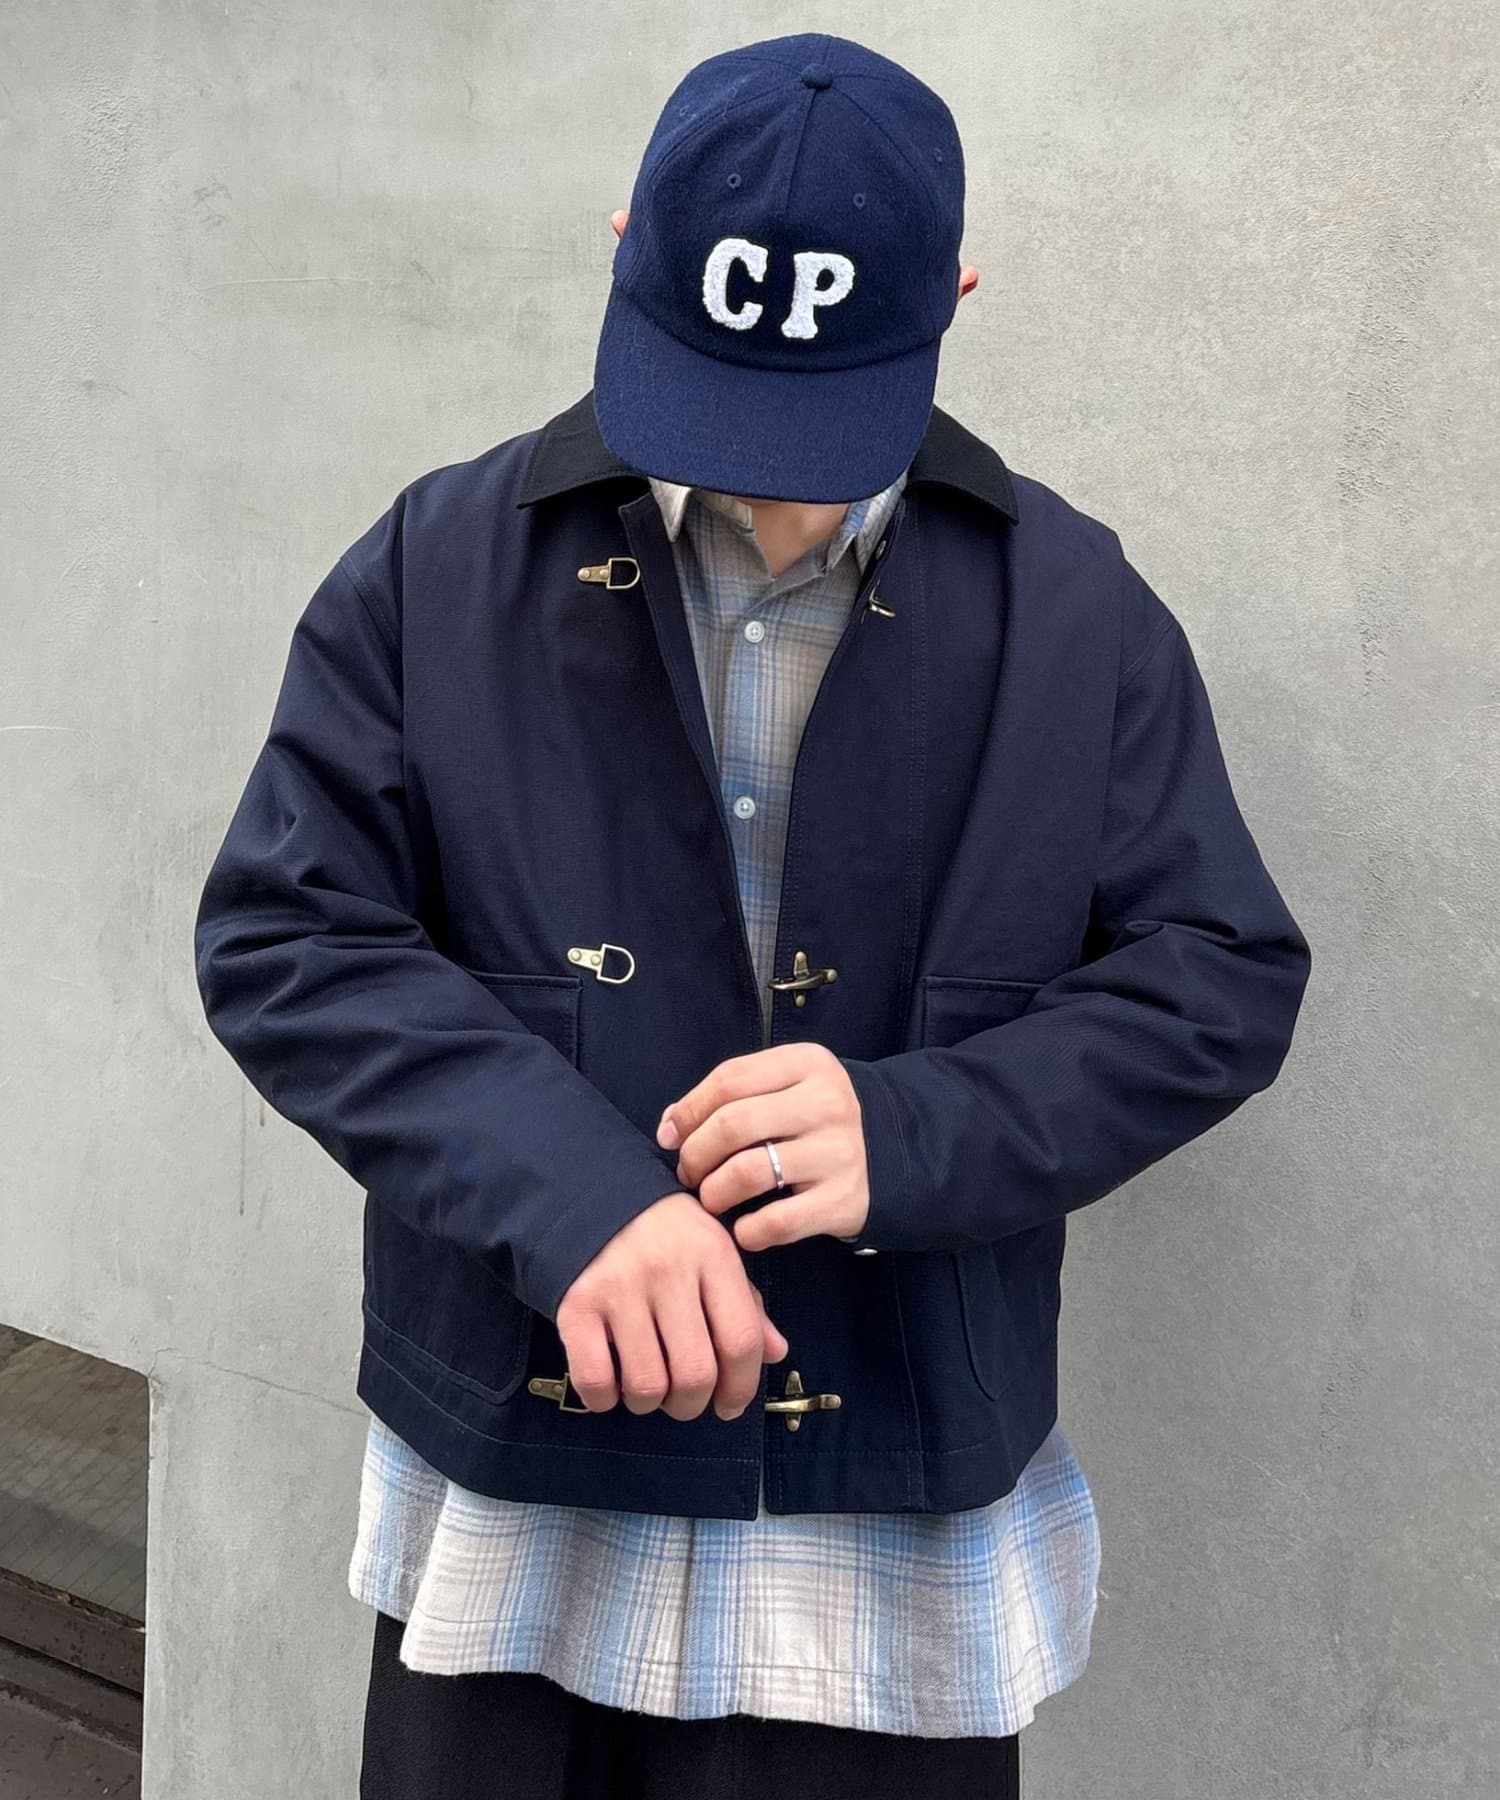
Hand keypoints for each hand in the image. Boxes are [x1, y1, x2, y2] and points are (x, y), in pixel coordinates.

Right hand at [555, 1191, 787, 1421]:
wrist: (591, 1191)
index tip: (729, 1405)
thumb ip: (745, 1303)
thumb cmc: (663, 1231)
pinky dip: (604, 1399)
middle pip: (695, 1373)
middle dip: (692, 1404)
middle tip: (683, 1400)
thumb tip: (776, 1352)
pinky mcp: (576, 1303)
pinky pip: (595, 1379)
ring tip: (646, 1387)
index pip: (740, 1340)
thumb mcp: (713, 1251)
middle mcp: (668, 1269)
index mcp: (712, 1254)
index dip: (741, 1387)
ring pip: (646, 1384)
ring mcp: (619, 1287)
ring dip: (649, 1403)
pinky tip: (610, 1386)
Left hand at [657, 1044, 869, 1251]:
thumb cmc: (816, 1118)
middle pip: (733, 1124)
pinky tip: (743, 1228)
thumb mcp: (786, 1086)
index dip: (688, 1110)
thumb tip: (671, 1125)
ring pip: (749, 1172)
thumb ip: (733, 1095)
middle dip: (695, 1154)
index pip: (729, 1080)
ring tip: (711, 1197)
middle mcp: (827, 1103)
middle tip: (689, 1172)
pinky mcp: (844, 1199)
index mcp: (808, 1064)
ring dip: (714, 1191)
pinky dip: (748, 1231)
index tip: (671, 1136)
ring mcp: (839, 1152)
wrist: (891, 1150)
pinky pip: (777, 1222)